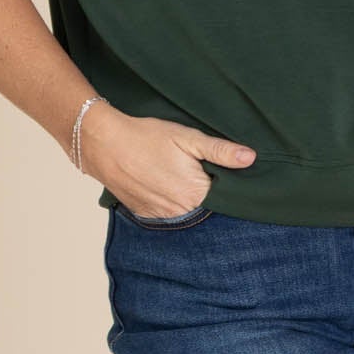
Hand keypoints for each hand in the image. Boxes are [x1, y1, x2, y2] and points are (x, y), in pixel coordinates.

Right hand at [80, 105, 255, 217]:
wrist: (103, 144)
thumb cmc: (146, 137)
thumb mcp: (187, 138)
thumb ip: (220, 151)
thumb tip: (250, 158)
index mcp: (197, 194)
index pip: (225, 195)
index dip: (225, 181)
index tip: (220, 169)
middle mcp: (181, 212)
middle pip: (206, 204)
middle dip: (207, 189)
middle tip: (194, 167)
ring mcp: (161, 216)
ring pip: (187, 209)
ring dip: (187, 196)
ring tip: (175, 173)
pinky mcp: (146, 214)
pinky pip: (167, 212)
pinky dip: (169, 200)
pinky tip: (162, 182)